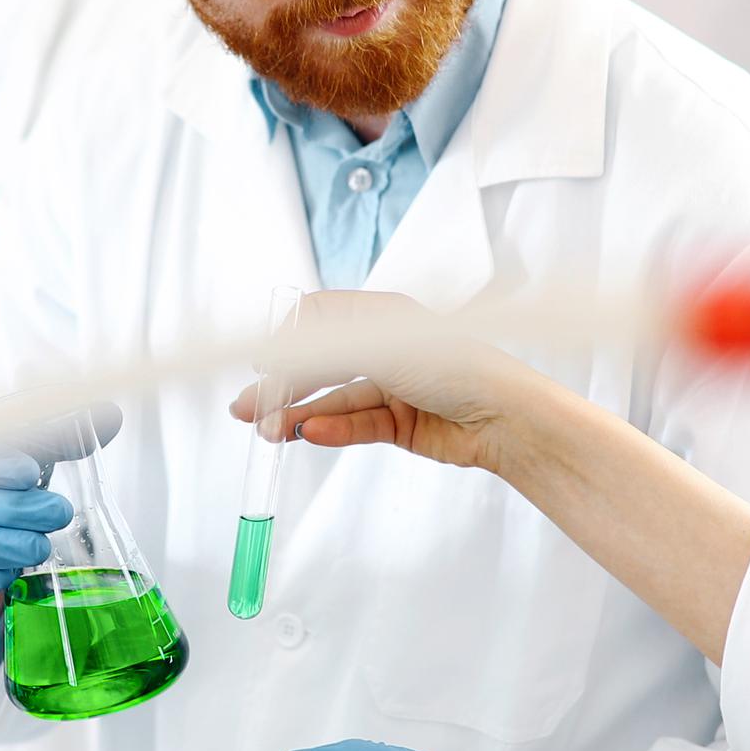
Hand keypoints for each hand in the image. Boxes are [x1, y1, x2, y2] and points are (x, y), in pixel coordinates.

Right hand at [231, 291, 546, 474]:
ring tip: (266, 432)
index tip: (262, 362)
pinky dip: (330, 430)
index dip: (287, 340)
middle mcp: (383, 349)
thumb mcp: (380, 344)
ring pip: (331, 400)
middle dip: (282, 385)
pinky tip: (307, 434)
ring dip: (297, 414)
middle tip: (246, 408)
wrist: (503, 418)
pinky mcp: (398, 425)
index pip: (318, 320)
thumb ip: (323, 347)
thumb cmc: (452, 366)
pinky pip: (353, 426)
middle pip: (319, 365)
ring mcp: (390, 388)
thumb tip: (275, 353)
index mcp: (381, 316)